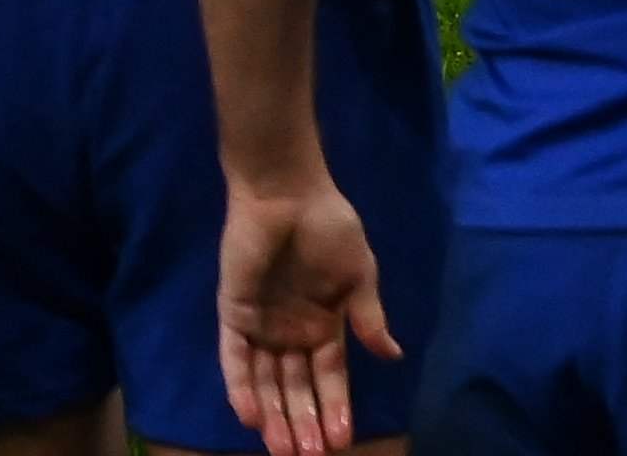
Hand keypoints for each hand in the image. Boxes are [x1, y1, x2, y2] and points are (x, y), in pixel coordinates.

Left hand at [213, 171, 397, 455]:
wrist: (289, 197)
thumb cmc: (330, 230)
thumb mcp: (360, 275)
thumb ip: (369, 318)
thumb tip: (394, 357)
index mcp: (325, 324)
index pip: (329, 375)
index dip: (336, 406)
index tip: (343, 440)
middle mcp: (291, 333)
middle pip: (296, 388)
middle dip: (304, 422)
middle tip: (310, 455)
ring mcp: (260, 328)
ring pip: (266, 383)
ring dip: (274, 416)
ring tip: (283, 449)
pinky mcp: (233, 317)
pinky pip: (235, 361)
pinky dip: (241, 388)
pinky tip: (250, 416)